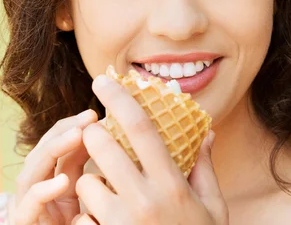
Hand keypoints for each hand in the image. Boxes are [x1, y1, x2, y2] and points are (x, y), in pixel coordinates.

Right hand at [12, 109, 98, 224]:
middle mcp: (37, 192)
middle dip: (63, 132)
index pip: (57, 147)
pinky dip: (42, 193)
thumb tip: (112, 137)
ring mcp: (28, 210)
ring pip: (30, 176)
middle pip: (42, 154)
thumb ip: (92, 172)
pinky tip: (62, 181)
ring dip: (52, 151)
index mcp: (54, 183)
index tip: (96, 114)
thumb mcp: (89, 197)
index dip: (73, 126)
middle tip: (88, 117)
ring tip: (77, 135)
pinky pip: (29, 209)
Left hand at [72, 75, 228, 224]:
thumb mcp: (212, 209)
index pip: (141, 127)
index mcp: (172, 185)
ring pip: (86, 182)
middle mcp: (144, 201)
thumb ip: (203, 169)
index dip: (120, 97)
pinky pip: (79, 220)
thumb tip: (205, 132)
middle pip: (101, 146)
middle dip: (94, 137)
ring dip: (91, 184)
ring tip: (107, 196)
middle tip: (98, 139)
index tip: (103, 79)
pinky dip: (85, 220)